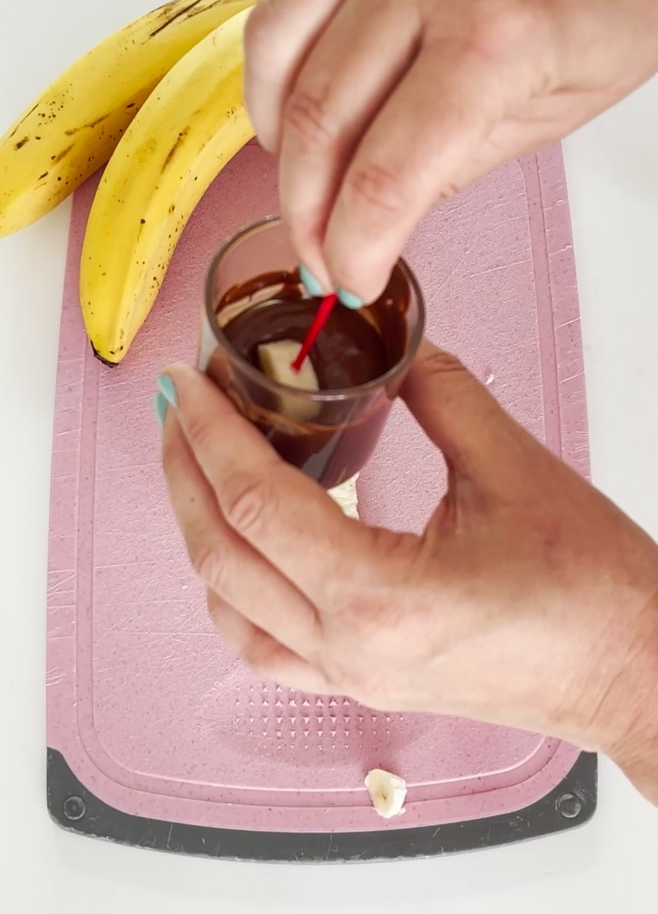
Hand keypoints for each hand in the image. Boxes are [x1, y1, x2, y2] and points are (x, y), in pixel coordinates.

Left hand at [159, 342, 657, 803]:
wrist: (632, 669)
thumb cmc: (593, 594)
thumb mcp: (513, 469)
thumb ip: (439, 395)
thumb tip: (394, 354)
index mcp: (381, 596)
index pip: (256, 500)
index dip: (209, 431)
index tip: (186, 384)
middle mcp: (349, 648)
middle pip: (221, 554)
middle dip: (183, 471)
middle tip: (176, 409)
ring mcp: (349, 676)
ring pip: (227, 610)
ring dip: (198, 531)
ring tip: (192, 468)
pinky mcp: (361, 682)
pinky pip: (262, 645)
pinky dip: (231, 591)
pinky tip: (236, 549)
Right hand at [245, 0, 657, 303]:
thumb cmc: (609, 7)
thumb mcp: (549, 117)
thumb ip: (451, 169)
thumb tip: (373, 222)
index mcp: (497, 39)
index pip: (386, 179)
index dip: (356, 248)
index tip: (353, 279)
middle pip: (321, 130)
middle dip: (310, 219)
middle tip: (321, 259)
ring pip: (288, 77)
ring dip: (284, 163)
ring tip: (306, 203)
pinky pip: (279, 17)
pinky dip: (268, 85)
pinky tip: (286, 125)